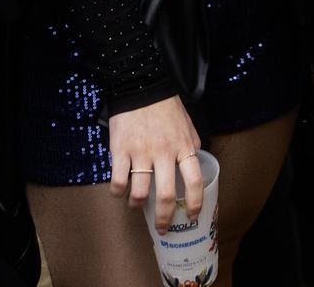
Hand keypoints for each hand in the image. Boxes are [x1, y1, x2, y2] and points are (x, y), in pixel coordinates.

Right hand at [109, 96, 204, 231]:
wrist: (141, 86)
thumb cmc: (166, 108)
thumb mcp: (187, 126)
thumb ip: (191, 147)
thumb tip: (195, 167)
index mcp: (184, 147)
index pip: (195, 181)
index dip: (195, 203)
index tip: (192, 215)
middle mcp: (164, 152)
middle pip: (166, 195)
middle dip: (164, 218)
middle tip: (162, 227)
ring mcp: (141, 152)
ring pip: (139, 192)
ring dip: (137, 204)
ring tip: (137, 203)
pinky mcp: (120, 150)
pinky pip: (118, 180)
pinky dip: (118, 192)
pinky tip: (120, 191)